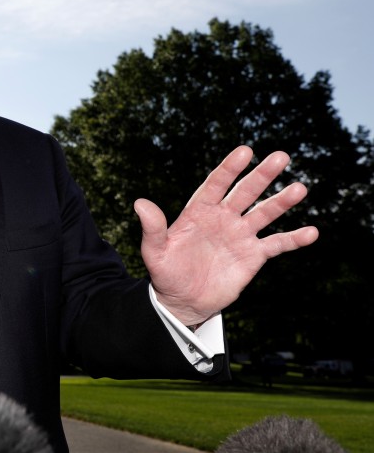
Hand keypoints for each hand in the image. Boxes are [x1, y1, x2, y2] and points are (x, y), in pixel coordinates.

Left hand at [135, 146, 318, 326]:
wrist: (183, 300)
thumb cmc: (166, 272)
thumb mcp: (154, 251)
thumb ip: (152, 228)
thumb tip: (139, 203)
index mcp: (199, 212)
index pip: (216, 184)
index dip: (230, 168)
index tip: (245, 151)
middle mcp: (223, 218)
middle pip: (245, 192)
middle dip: (262, 175)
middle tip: (281, 156)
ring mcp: (240, 235)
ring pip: (264, 213)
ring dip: (282, 202)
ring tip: (299, 188)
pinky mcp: (253, 256)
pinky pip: (277, 244)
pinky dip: (294, 239)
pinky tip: (312, 232)